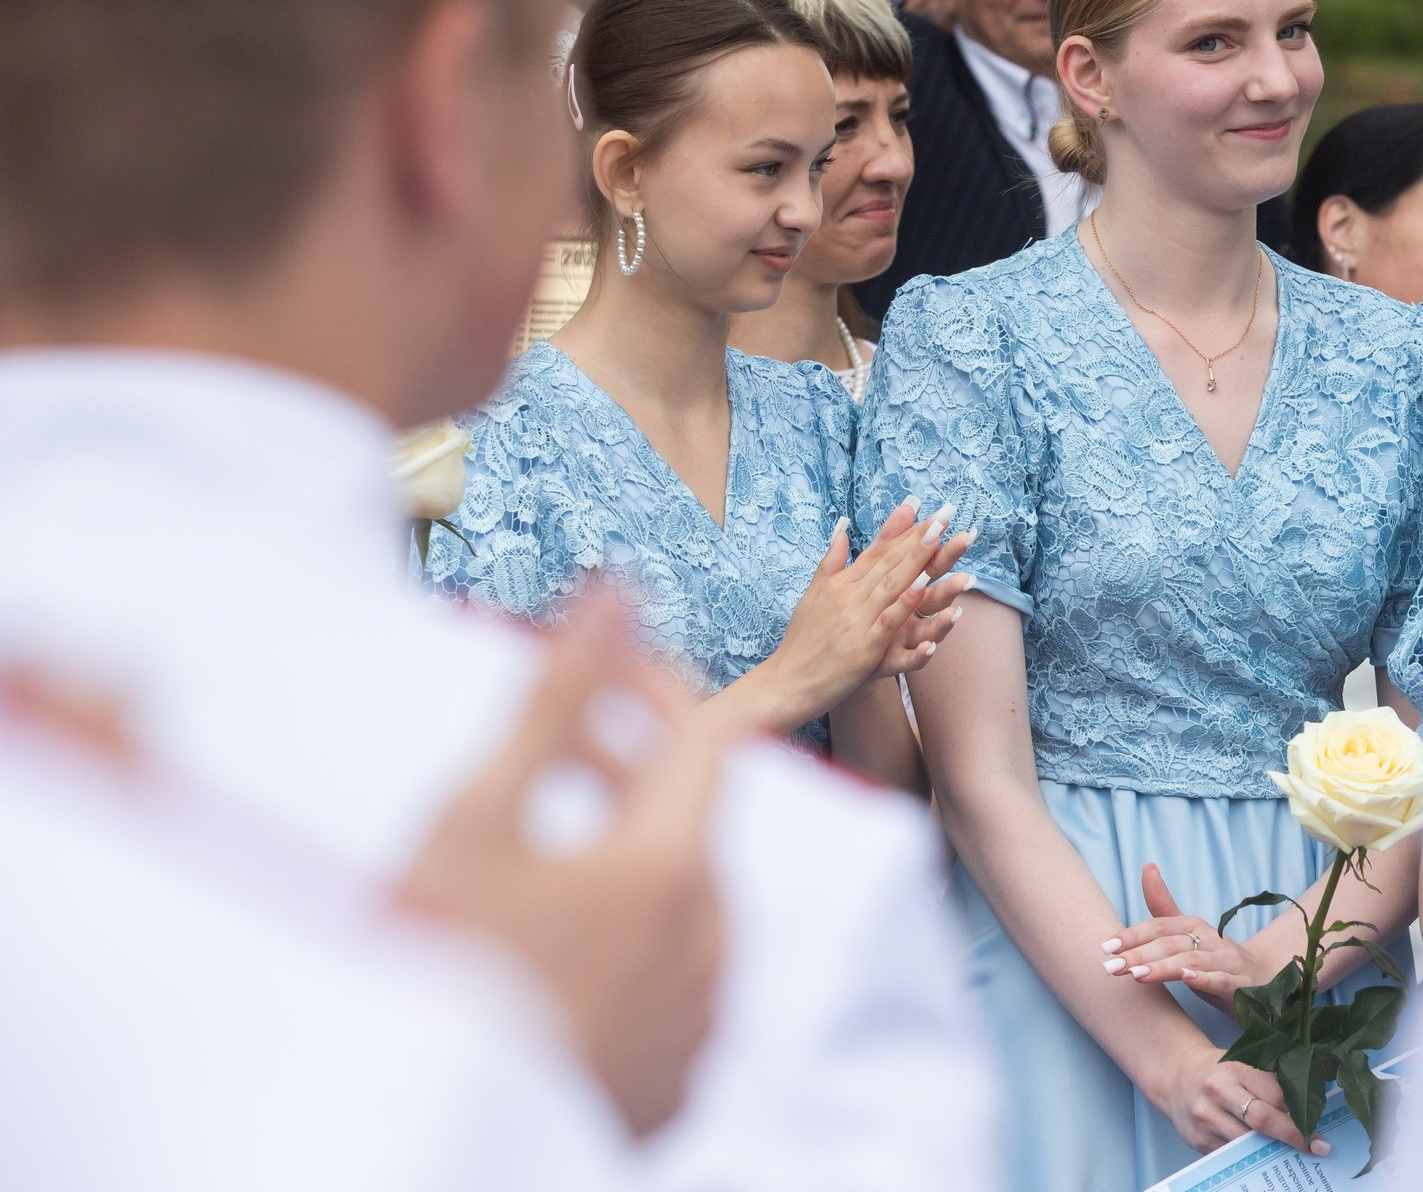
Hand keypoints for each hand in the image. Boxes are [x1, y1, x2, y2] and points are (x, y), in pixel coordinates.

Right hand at [398, 593, 725, 1137]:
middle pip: (696, 820)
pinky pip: (674, 983)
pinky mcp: (669, 1082)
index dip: (653, 691)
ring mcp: (693, 1022)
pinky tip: (555, 940)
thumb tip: (616, 592)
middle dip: (632, 769)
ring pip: (689, 903)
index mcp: (672, 871)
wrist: (414, 1130)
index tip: (598, 670)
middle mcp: (707, 946)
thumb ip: (556, 697)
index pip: (704, 740)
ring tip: (542, 845)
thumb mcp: (478, 814)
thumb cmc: (432, 967)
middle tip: (551, 751)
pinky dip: (632, 938)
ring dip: (632, 854)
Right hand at [717, 498, 975, 735]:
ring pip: (892, 585)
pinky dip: (905, 604)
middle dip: (919, 536)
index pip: (877, 551)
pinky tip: (924, 587)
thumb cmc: (802, 641)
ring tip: (941, 538)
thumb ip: (832, 561)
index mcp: (842, 583)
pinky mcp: (863, 648)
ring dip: (918, 561)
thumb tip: (841, 526)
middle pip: (890, 562)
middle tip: (945, 512)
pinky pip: (888, 623)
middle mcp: (850, 596)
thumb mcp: (814, 594)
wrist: (785, 682)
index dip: (902, 528)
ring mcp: (857, 620)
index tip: (923, 505)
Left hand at [1105, 863, 1277, 1017]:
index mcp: (1194, 926)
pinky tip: (1186, 980)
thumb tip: (1147, 865)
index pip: (1159, 926)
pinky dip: (1204, 979)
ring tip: (1135, 975)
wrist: (1263, 980)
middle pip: (1170, 943)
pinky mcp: (1240, 984)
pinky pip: (1221, 979)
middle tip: (1110, 966)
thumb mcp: (1187, 935)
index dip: (1132, 935)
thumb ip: (1163, 907)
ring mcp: (1227, 961)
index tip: (1106, 947)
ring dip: (1162, 967)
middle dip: (1138, 954)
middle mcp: (1210, 939)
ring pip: (1191, 961)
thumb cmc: (1216, 959)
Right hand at [1153, 1040, 1327, 1157]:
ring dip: (1274, 1150)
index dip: (1298, 1109)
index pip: (1274, 1092)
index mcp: (1235, 1068)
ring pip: (1247, 1142)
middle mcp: (1218, 1091)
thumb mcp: (1243, 1064)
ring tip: (1296, 1154)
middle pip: (1261, 1119)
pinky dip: (1253, 1159)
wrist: (1177, 1078)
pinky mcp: (1200, 1141)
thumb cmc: (1220, 1072)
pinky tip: (1268, 1159)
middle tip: (1319, 1146)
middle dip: (1293, 1135)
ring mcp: (1206, 1118)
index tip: (1317, 1121)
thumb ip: (1270, 1081)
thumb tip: (1306, 1106)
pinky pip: (1233, 1156)